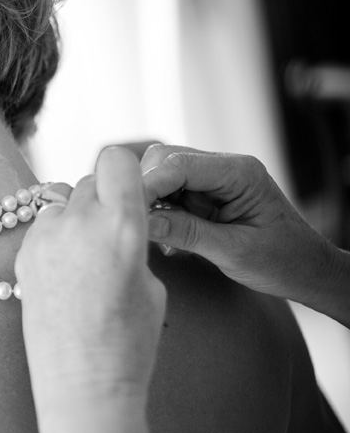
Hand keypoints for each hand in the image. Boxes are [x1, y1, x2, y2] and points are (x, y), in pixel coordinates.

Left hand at [16, 146, 166, 405]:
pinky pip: (42, 227)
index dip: (125, 172)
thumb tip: (116, 224)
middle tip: (111, 234)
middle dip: (103, 198)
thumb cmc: (130, 341)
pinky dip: (54, 238)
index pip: (115, 159)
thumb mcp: (151, 283)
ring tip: (86, 257)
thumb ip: (132, 241)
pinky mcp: (23, 256)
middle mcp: (79, 223)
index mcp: (122, 225)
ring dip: (75, 216)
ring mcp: (45, 238)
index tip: (131, 193)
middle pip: (89, 181)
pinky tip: (64, 273)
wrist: (83, 384)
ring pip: (61, 201)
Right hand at [141, 144, 347, 321]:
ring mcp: (213, 180)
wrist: (307, 271)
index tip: (124, 212)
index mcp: (239, 173)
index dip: (146, 185)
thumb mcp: (234, 251)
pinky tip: (164, 238)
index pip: (178, 165)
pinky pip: (169, 194)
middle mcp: (224, 168)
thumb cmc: (284, 261)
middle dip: (143, 190)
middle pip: (164, 161)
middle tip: (135, 224)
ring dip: (149, 203)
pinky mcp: (204, 195)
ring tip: (151, 234)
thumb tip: (143, 222)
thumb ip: (187, 233)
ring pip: (161, 176)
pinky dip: (159, 213)